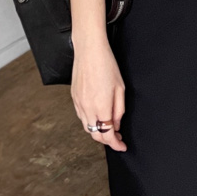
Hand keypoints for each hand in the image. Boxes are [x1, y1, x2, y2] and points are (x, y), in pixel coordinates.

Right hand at [71, 32, 125, 150]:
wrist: (89, 49)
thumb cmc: (107, 65)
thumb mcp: (120, 88)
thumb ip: (119, 110)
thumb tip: (116, 124)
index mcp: (101, 107)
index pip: (108, 135)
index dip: (116, 144)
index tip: (122, 146)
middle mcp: (87, 108)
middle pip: (96, 135)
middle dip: (107, 140)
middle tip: (117, 137)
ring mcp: (78, 103)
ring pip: (87, 127)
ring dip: (98, 131)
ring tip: (108, 127)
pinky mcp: (74, 97)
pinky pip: (81, 116)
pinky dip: (90, 121)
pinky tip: (97, 116)